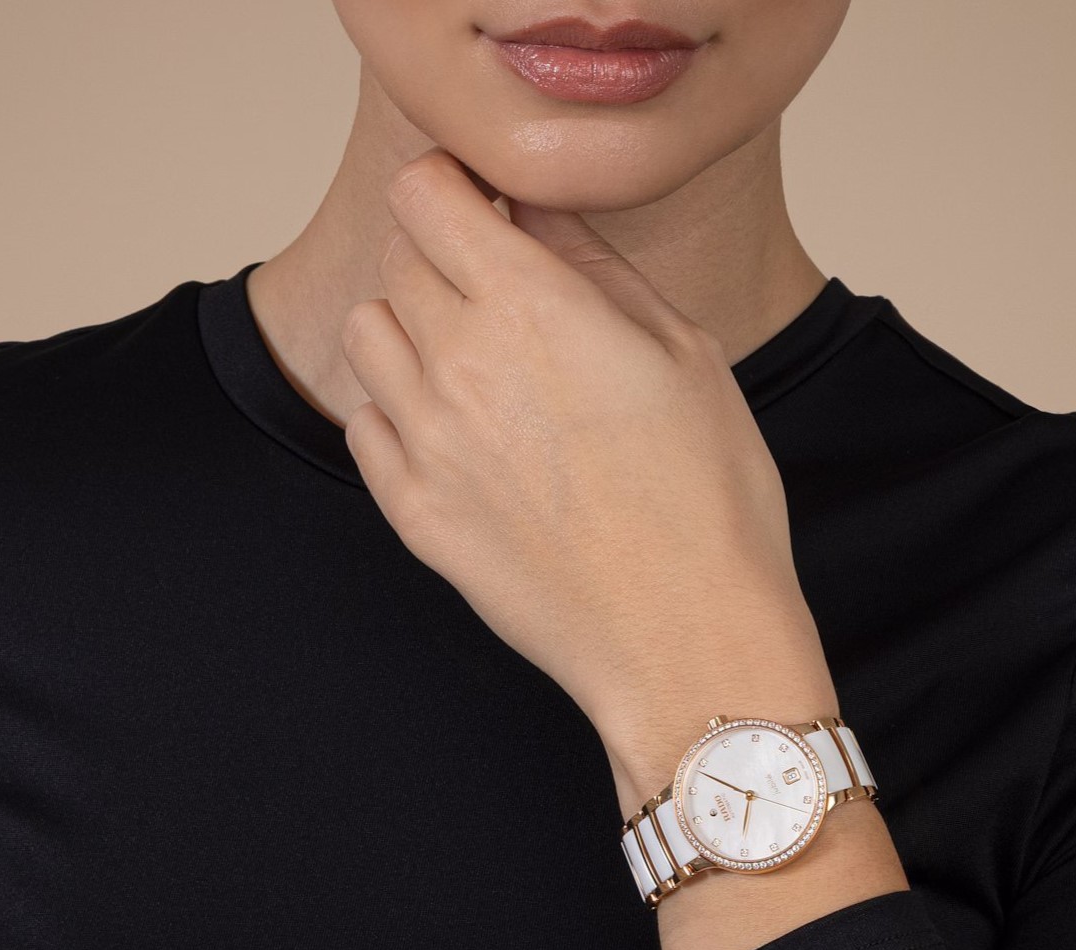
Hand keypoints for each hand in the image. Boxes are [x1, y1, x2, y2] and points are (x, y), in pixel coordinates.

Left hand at [339, 149, 835, 795]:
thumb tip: (538, 208)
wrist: (686, 638)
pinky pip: (366, 427)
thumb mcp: (685, 351)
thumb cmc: (709, 500)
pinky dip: (399, 414)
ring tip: (480, 365)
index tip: (487, 209)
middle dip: (443, 257)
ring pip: (370, 337)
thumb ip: (595, 265)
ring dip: (413, 329)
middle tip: (503, 295)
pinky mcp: (413, 514)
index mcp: (529, 307)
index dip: (455, 187)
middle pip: (397, 258)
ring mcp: (425, 445)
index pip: (425, 190)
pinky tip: (464, 436)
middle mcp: (458, 365)